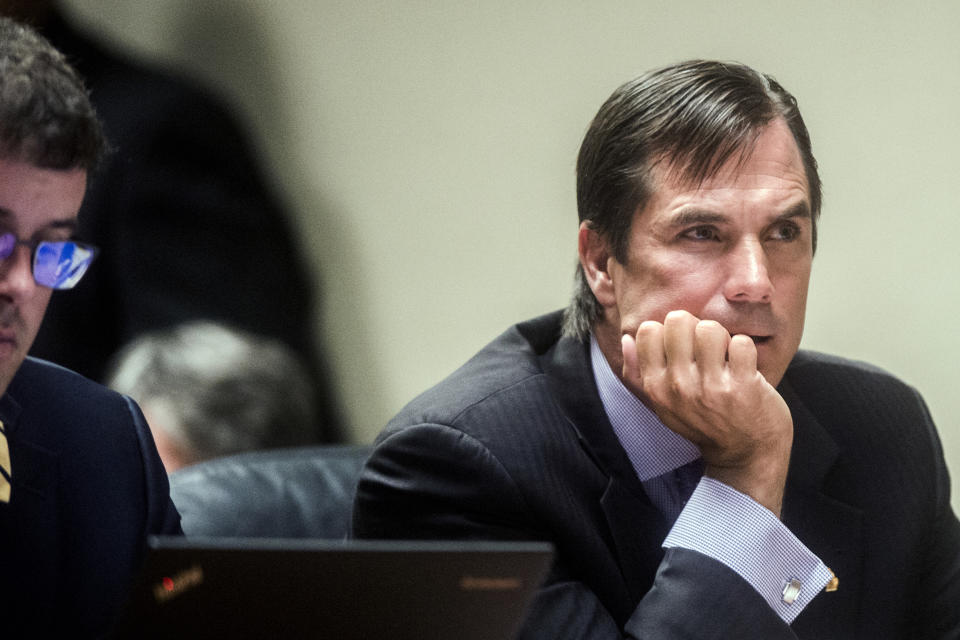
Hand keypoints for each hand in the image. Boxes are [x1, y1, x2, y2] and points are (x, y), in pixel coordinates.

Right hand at [621, 310, 792, 516]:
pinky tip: (744, 368)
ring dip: (723, 339)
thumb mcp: (664, 405)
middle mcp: (678, 386)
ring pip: (710, 328)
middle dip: (696, 329)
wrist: (745, 456)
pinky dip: (746, 351)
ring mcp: (711, 387)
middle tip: (707, 351)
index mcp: (656, 387)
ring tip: (726, 359)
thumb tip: (626, 339)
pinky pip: (741, 343)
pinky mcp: (743, 386)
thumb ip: (638, 374)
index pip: (648, 330)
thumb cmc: (705, 425)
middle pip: (678, 320)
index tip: (683, 350)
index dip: (668, 332)